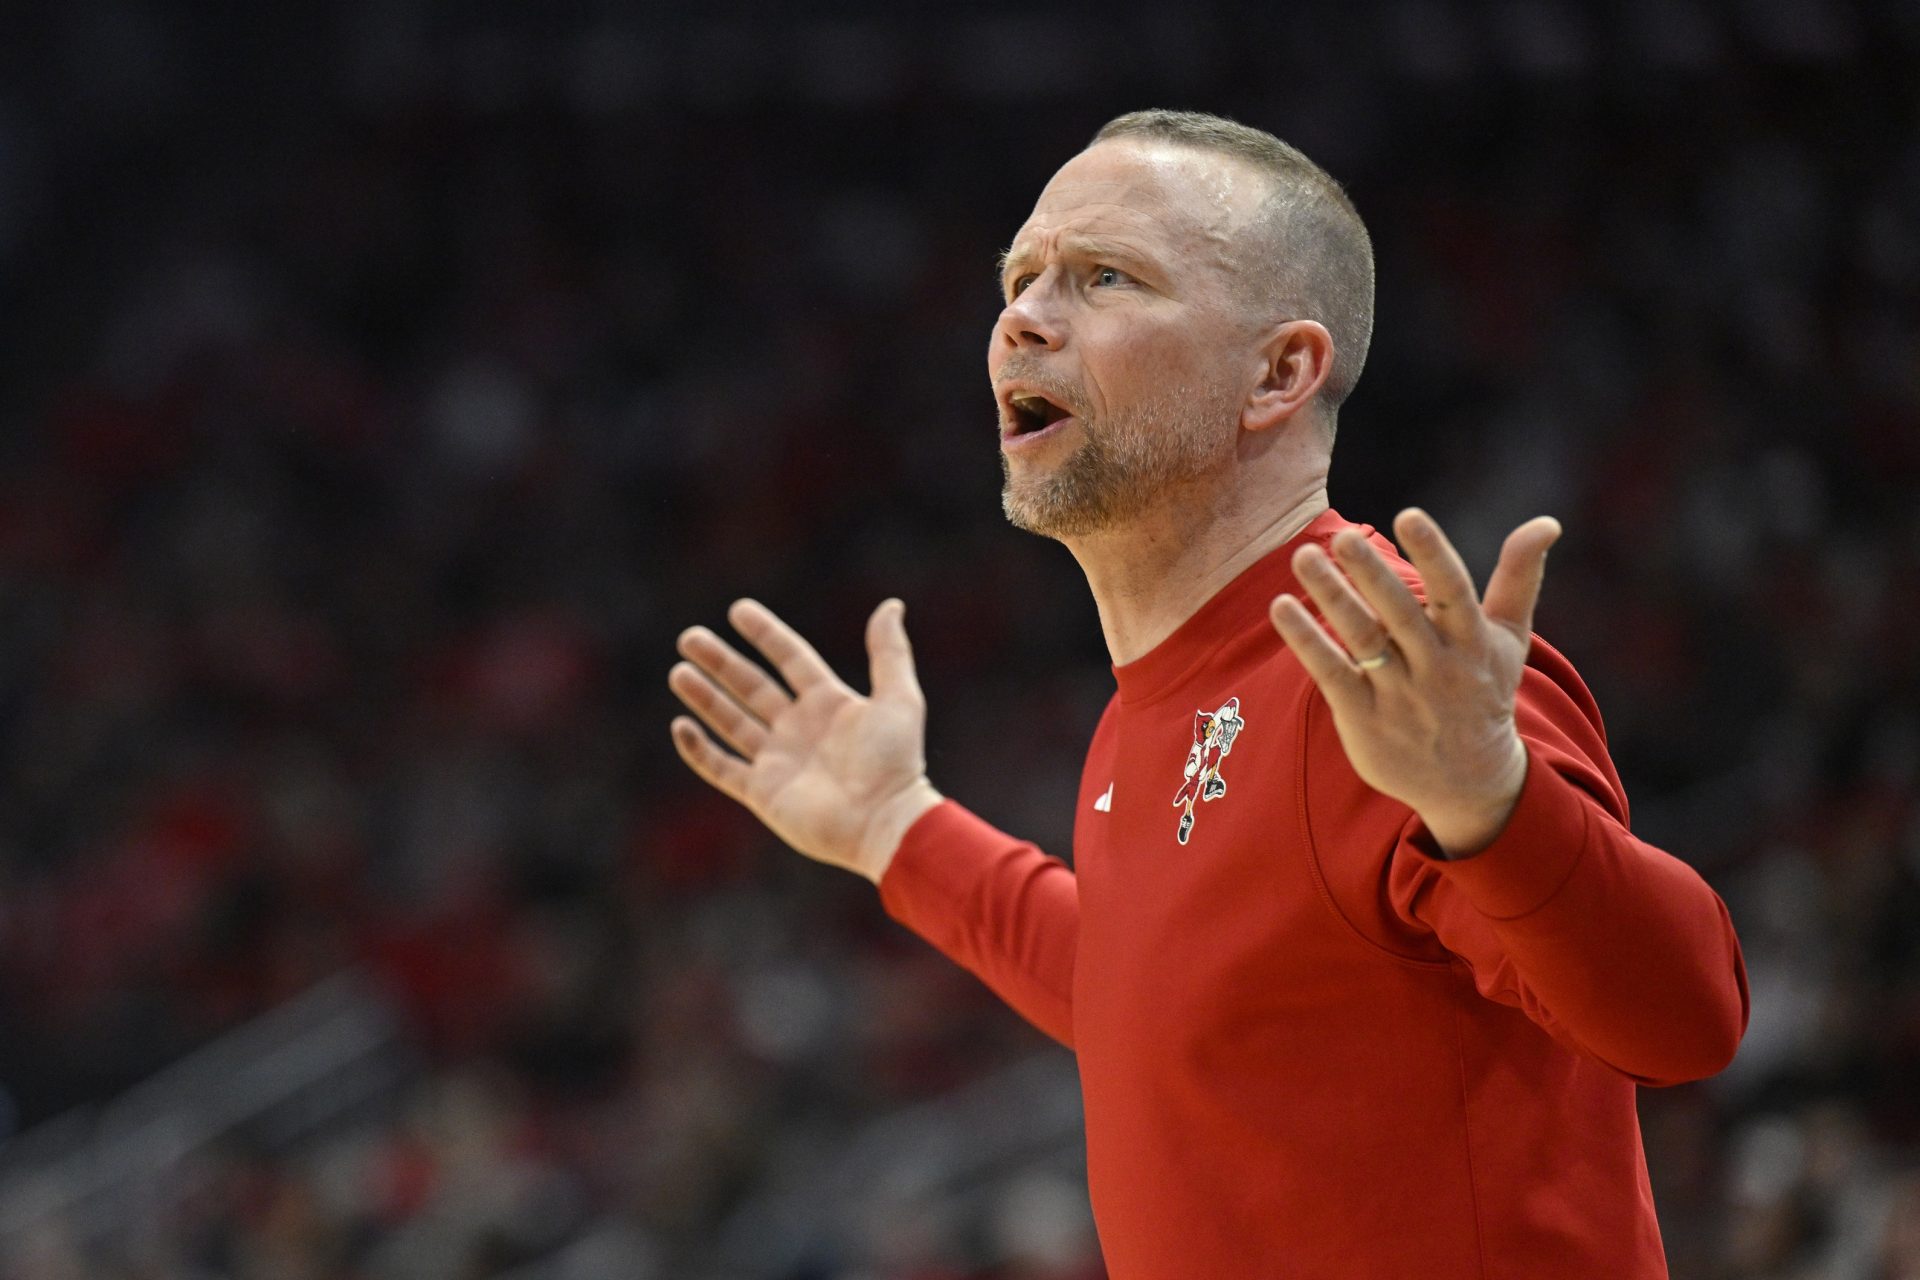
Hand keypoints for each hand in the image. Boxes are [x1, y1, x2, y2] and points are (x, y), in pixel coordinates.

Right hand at [669, 598, 940, 882]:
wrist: (884, 822)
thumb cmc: (895, 762)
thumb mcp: (899, 698)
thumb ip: (890, 652)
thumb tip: (890, 605)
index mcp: (829, 703)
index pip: (790, 659)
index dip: (766, 634)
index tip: (738, 610)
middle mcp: (800, 728)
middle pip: (752, 686)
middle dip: (720, 662)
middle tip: (689, 637)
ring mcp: (779, 761)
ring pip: (731, 721)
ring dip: (705, 697)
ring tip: (679, 672)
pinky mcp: (763, 792)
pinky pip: (722, 768)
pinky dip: (699, 750)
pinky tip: (681, 726)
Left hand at [1268, 509, 1561, 856]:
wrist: (1472, 783)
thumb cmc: (1485, 693)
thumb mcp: (1510, 638)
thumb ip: (1520, 577)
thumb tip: (1547, 522)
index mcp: (1472, 642)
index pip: (1454, 591)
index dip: (1433, 552)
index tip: (1409, 515)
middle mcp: (1436, 667)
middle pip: (1400, 614)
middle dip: (1372, 574)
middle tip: (1343, 537)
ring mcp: (1399, 695)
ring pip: (1362, 639)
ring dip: (1331, 597)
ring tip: (1303, 557)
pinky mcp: (1365, 718)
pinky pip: (1331, 674)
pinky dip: (1306, 641)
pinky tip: (1282, 607)